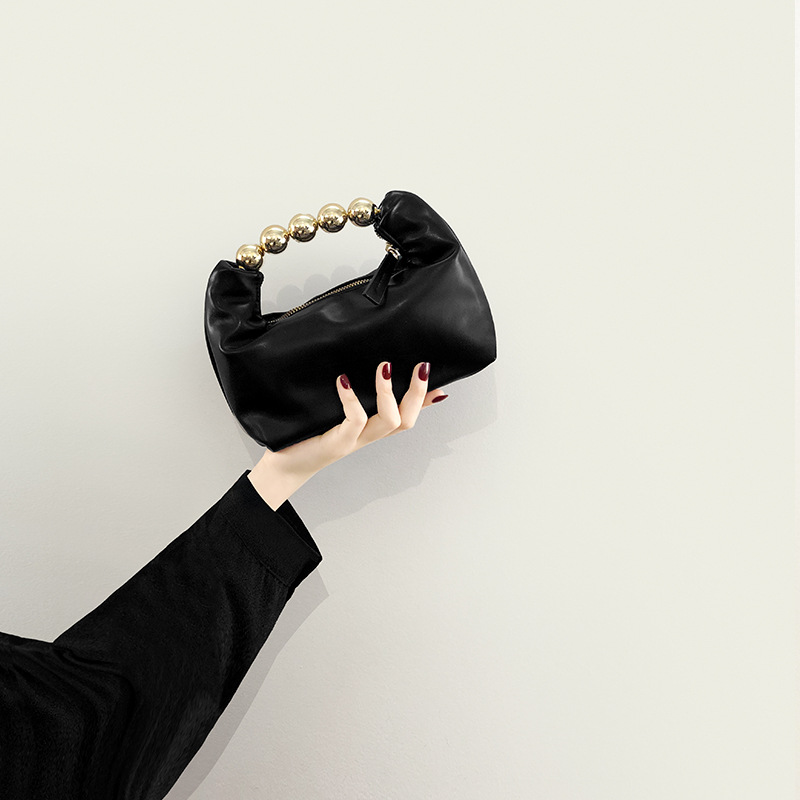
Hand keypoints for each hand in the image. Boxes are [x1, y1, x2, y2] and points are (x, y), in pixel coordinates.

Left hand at [247, 361, 447, 509]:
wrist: (283, 466)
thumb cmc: (305, 436)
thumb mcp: (331, 413)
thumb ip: (346, 398)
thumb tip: (352, 369)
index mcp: (370, 430)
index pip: (407, 416)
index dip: (426, 403)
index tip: (442, 385)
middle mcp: (368, 437)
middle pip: (407, 420)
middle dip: (418, 394)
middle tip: (422, 367)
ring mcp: (354, 441)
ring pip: (388, 421)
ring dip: (389, 393)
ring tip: (384, 367)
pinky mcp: (338, 443)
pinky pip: (355, 420)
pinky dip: (352, 399)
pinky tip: (343, 380)